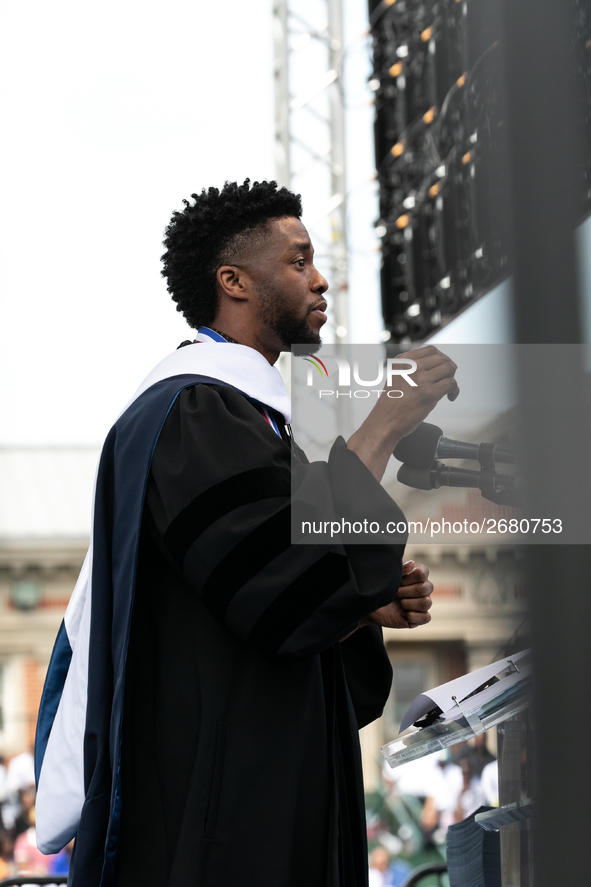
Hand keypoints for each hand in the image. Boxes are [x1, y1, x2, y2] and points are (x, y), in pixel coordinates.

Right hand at [347, 346, 458, 480]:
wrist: (384, 422)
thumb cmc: (391, 404)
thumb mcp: (396, 377)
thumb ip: (411, 368)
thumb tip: (434, 365)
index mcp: (403, 361)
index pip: (431, 350)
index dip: (441, 358)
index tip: (442, 367)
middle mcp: (412, 367)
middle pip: (442, 358)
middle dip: (448, 368)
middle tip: (447, 379)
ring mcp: (421, 380)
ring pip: (449, 368)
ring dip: (452, 378)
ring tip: (449, 388)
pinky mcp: (429, 394)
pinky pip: (451, 384)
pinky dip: (454, 390)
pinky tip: (450, 396)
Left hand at [363, 561, 432, 629]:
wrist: (374, 607)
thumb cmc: (383, 589)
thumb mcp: (389, 578)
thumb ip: (401, 570)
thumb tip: (412, 563)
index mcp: (419, 575)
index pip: (422, 574)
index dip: (407, 579)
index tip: (398, 582)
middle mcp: (425, 588)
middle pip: (424, 588)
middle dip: (406, 592)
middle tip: (396, 594)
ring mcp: (424, 603)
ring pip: (426, 603)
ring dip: (408, 604)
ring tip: (400, 604)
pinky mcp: (421, 617)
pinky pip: (426, 618)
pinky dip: (412, 616)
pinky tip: (403, 614)